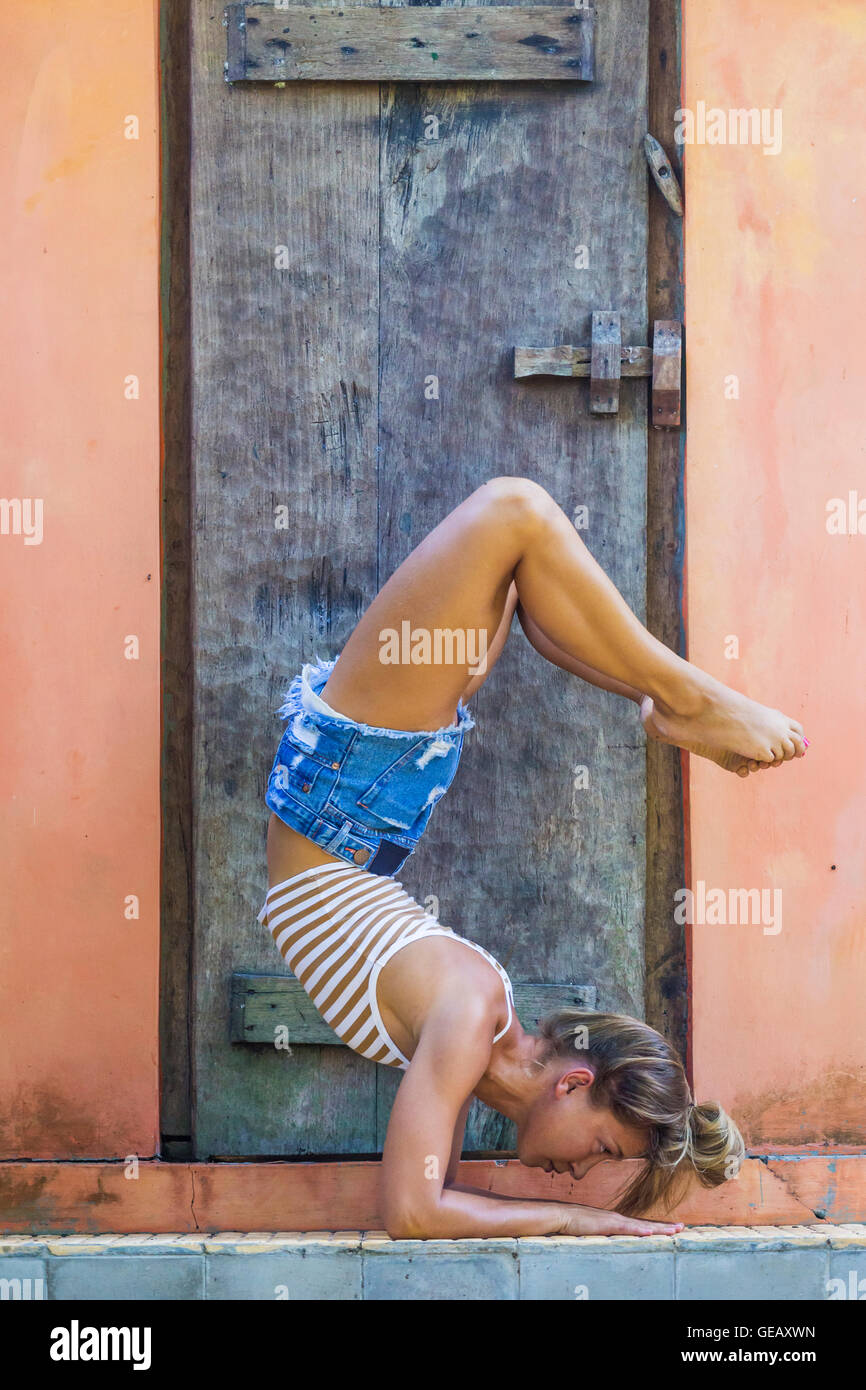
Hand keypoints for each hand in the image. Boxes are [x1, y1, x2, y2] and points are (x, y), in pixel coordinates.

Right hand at [557, 1203, 683, 1236]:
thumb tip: (610, 1242)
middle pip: (646, 1224)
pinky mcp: (608, 1224)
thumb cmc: (574, 1224)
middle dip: (664, 1226)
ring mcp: (615, 1220)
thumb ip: (603, 1236)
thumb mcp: (593, 1232)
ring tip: (675, 1230)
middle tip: (681, 1227)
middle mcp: (619, 1218)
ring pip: (642, 1225)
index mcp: (616, 1221)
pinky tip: (651, 1232)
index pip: (640, 1225)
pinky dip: (641, 1230)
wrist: (562, 1215)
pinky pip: (628, 1228)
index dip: (655, 1227)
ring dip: (659, 1228)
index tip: (669, 1228)